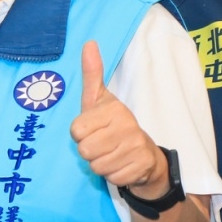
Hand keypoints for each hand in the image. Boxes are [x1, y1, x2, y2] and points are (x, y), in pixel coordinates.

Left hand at [70, 42, 168, 195]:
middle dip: (90, 151)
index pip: (76, 131)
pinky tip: (123, 165)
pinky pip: (111, 178)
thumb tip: (89, 43)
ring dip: (101, 164)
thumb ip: (92, 74)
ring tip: (113, 154)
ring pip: (97, 166)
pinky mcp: (142, 166)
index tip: (94, 129)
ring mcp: (137, 147)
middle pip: (85, 150)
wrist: (146, 156)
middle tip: (103, 144)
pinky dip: (114, 175)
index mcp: (114, 109)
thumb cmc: (115, 126)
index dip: (81, 134)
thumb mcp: (99, 100)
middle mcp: (128, 125)